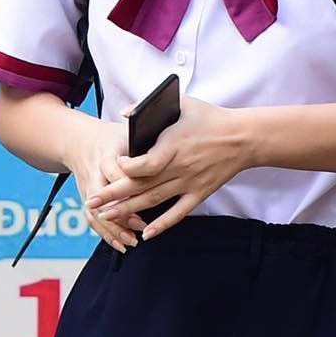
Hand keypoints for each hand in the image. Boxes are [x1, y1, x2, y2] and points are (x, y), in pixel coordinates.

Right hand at [61, 114, 146, 252]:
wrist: (79, 141)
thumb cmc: (110, 136)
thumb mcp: (127, 132)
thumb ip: (144, 142)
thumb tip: (170, 147)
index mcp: (106, 154)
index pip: (118, 173)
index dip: (130, 186)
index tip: (146, 195)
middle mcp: (94, 173)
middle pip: (104, 198)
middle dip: (120, 214)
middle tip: (139, 225)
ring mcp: (87, 188)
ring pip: (96, 213)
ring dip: (113, 230)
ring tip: (131, 242)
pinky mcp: (86, 199)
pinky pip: (92, 220)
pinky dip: (105, 234)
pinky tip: (120, 245)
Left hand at [86, 96, 254, 242]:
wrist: (243, 138)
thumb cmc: (211, 117)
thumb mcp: (182, 102)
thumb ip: (150, 105)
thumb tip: (124, 113)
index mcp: (173, 144)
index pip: (145, 164)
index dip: (126, 169)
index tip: (112, 167)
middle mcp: (179, 167)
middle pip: (142, 186)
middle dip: (114, 195)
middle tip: (91, 203)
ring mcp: (189, 183)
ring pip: (154, 201)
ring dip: (129, 210)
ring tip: (107, 217)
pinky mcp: (199, 193)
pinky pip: (178, 213)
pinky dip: (162, 225)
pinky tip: (146, 234)